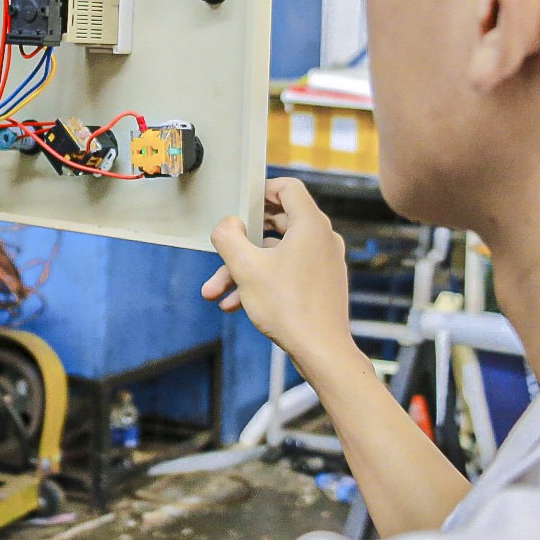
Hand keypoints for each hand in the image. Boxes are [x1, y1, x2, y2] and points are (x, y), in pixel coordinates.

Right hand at [203, 178, 354, 374]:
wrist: (321, 351)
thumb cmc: (288, 307)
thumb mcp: (246, 268)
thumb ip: (228, 237)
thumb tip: (227, 224)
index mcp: (310, 224)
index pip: (288, 188)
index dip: (262, 190)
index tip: (242, 203)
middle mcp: (322, 238)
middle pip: (277, 224)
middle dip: (242, 241)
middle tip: (222, 251)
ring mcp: (324, 262)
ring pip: (277, 254)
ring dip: (245, 268)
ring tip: (215, 291)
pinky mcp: (322, 283)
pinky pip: (288, 271)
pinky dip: (263, 281)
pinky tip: (235, 303)